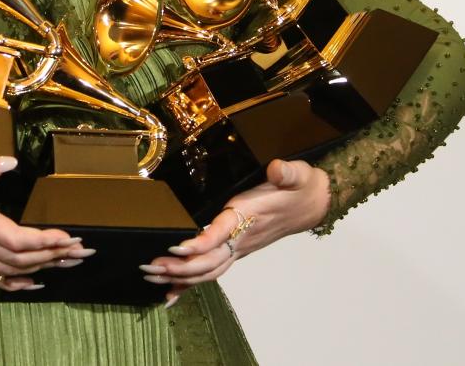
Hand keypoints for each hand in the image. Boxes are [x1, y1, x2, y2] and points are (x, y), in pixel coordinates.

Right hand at [0, 154, 94, 290]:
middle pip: (21, 258)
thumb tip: (10, 162)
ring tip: (70, 263)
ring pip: (11, 269)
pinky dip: (15, 283)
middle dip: (55, 255)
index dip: (46, 241)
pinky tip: (33, 283)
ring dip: (43, 267)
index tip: (71, 237)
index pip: (18, 239)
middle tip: (85, 250)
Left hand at [142, 158, 329, 306]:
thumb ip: (286, 172)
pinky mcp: (237, 249)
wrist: (315, 202)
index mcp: (249, 217)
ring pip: (208, 270)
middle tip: (149, 268)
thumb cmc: (301, 188)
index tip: (177, 248)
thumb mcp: (297, 174)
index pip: (221, 235)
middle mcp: (242, 237)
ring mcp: (239, 247)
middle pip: (208, 261)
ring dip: (179, 277)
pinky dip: (191, 284)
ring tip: (150, 278)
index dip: (199, 244)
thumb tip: (278, 170)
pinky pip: (213, 270)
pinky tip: (171, 293)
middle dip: (178, 268)